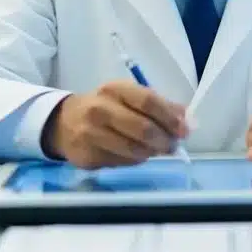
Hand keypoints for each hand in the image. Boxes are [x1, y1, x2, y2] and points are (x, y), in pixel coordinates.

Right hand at [42, 82, 186, 169]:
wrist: (63, 123)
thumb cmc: (106, 107)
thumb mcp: (129, 97)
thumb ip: (159, 106)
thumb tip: (188, 119)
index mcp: (115, 89)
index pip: (148, 101)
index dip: (169, 117)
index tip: (183, 130)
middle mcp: (100, 109)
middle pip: (143, 128)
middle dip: (164, 140)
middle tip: (172, 146)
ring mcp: (91, 134)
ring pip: (134, 149)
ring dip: (151, 153)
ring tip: (156, 150)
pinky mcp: (88, 156)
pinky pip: (122, 162)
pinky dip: (135, 160)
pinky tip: (134, 154)